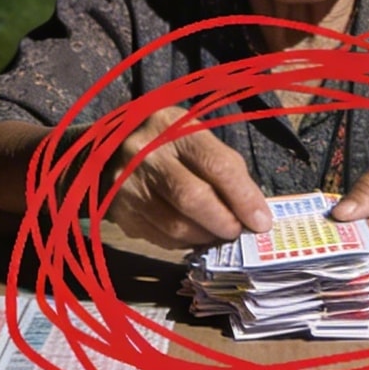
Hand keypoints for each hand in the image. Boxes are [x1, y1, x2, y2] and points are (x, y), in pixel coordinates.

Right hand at [99, 105, 272, 248]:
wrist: (106, 149)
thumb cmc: (165, 143)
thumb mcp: (193, 138)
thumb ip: (224, 167)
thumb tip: (254, 212)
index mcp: (173, 127)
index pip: (216, 165)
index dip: (243, 197)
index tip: (261, 221)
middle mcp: (145, 152)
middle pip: (192, 197)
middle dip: (223, 221)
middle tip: (237, 231)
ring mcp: (127, 183)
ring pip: (175, 225)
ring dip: (204, 236)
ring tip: (217, 233)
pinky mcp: (119, 210)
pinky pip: (159, 238)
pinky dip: (183, 242)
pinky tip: (192, 234)